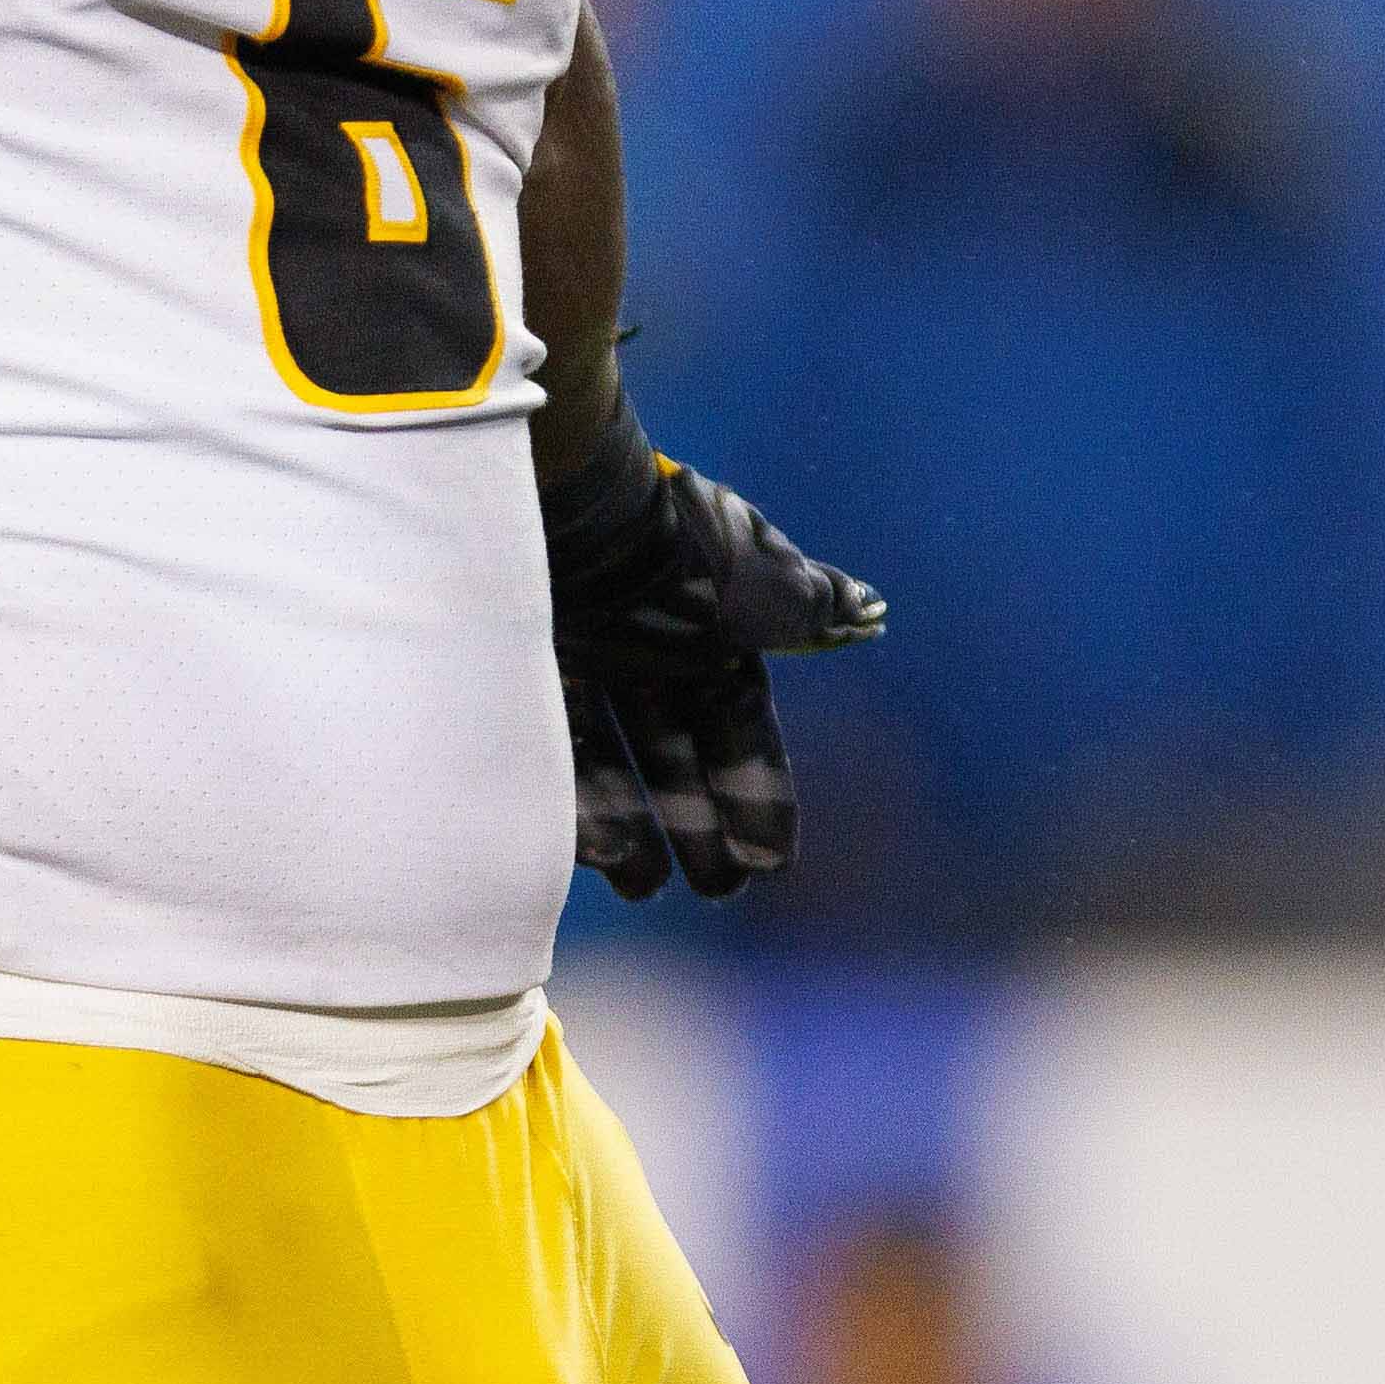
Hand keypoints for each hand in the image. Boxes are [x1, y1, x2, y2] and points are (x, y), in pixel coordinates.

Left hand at [543, 448, 881, 900]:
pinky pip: (544, 749)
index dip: (757, 790)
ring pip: (608, 760)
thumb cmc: (671, 535)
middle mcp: (642, 646)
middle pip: (674, 751)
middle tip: (716, 890)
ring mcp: (579, 658)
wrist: (569, 493)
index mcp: (705, 627)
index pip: (739, 725)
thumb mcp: (754, 575)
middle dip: (698, 822)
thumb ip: (806, 604)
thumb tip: (870, 614)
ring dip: (632, 826)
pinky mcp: (515, 667)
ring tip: (648, 887)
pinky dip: (569, 800)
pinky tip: (593, 852)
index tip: (773, 862)